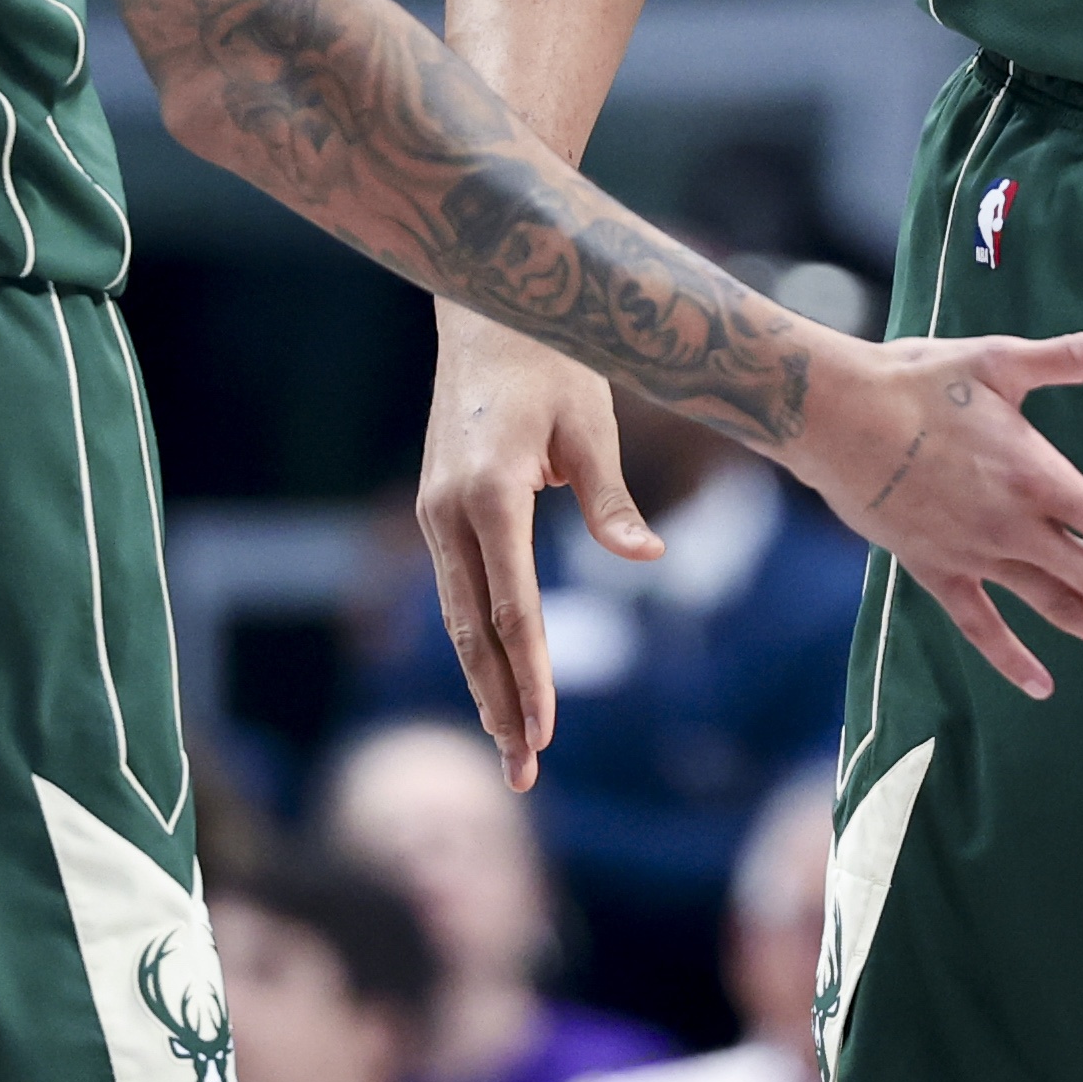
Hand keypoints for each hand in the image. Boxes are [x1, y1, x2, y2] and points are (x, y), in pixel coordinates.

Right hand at [412, 310, 662, 787]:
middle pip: (472, 630)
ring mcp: (433, 513)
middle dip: (500, 704)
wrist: (489, 308)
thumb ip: (612, 502)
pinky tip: (494, 685)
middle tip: (525, 772)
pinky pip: (456, 592)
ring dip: (483, 685)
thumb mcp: (593, 426)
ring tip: (511, 749)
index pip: (511, 606)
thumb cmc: (556, 363)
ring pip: (457, 619)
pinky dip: (474, 644)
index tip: (544, 730)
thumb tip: (649, 562)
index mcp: (488, 492)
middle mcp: (447, 511)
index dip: (529, 674)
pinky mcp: (436, 510)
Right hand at [781, 325, 1082, 703]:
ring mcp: (975, 554)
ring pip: (1055, 608)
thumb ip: (1073, 358)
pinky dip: (1010, 658)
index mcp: (1039, 476)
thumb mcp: (1001, 361)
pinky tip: (1043, 687)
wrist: (835, 416)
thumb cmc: (919, 381)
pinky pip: (979, 624)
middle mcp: (1015, 526)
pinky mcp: (935, 569)